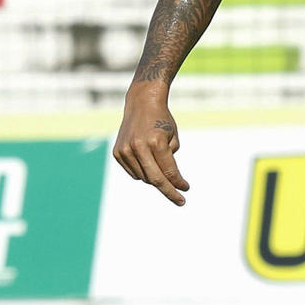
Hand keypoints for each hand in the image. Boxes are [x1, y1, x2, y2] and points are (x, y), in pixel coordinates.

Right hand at [113, 89, 188, 205]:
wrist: (142, 103)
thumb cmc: (162, 121)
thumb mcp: (173, 139)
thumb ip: (170, 161)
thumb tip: (168, 182)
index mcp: (155, 142)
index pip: (169, 172)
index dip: (178, 183)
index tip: (186, 190)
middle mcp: (138, 147)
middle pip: (155, 179)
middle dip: (169, 191)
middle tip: (180, 200)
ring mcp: (125, 151)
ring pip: (144, 178)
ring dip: (155, 179)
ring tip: (162, 168)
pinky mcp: (117, 153)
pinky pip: (134, 172)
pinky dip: (143, 173)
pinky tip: (148, 162)